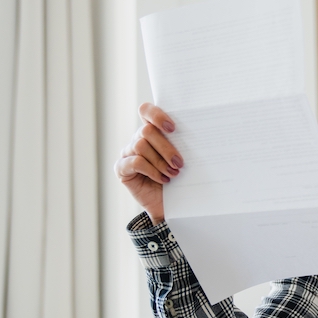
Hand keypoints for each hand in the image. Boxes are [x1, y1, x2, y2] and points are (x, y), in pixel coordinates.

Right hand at [113, 103, 183, 223]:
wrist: (170, 206)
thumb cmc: (178, 180)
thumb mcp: (181, 159)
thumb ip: (181, 145)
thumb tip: (196, 134)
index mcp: (152, 131)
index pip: (146, 111)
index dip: (157, 115)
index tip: (173, 128)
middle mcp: (137, 139)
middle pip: (146, 131)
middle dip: (166, 147)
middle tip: (179, 163)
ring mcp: (127, 153)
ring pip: (141, 146)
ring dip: (160, 161)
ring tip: (174, 174)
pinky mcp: (121, 168)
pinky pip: (136, 162)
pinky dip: (152, 170)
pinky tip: (163, 179)